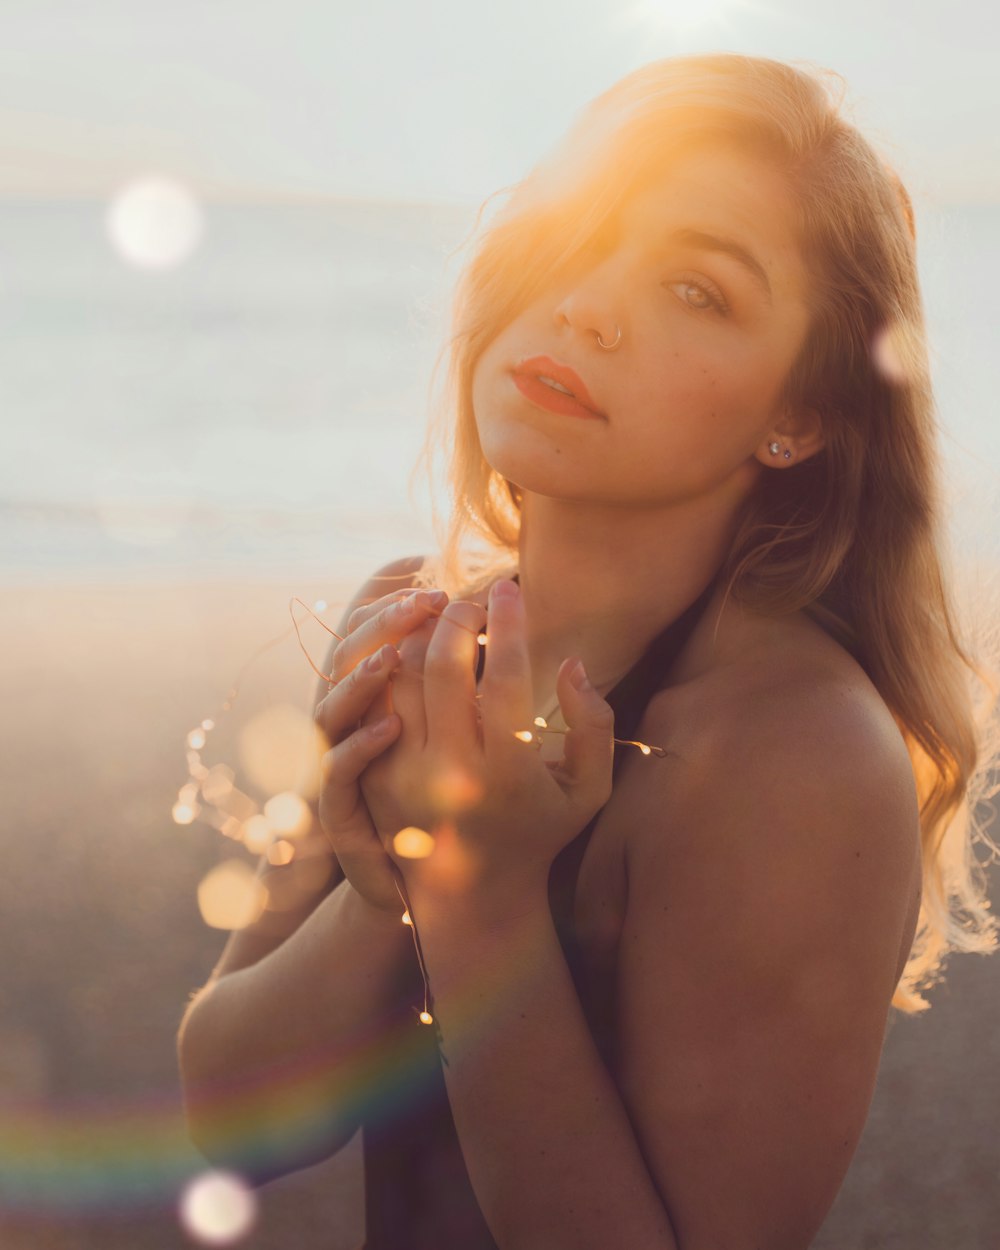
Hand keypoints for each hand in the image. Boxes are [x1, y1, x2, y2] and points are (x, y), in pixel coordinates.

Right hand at [313, 587, 446, 911]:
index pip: (377, 632)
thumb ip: (448, 673)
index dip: (399, 601)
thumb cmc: (444, 797)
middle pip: (349, 655)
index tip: (442, 580)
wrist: (419, 880)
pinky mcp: (336, 809)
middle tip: (429, 598)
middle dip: (383, 621)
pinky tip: (391, 727)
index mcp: (379, 695)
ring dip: (360, 676)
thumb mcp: (448, 730)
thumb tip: (463, 619)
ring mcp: (338, 762)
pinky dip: (356, 747)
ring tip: (398, 653)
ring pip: (330, 706)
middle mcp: (351, 721)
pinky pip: (335, 772)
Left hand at [361, 579, 614, 915]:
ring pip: (398, 677)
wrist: (472, 898)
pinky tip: (414, 652)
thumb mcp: (590, 790)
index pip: (502, 678)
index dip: (507, 624)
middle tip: (473, 599)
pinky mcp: (371, 778)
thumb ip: (594, 725)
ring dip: (419, 636)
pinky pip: (373, 702)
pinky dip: (390, 667)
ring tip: (443, 619)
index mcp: (506, 774)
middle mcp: (449, 774)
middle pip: (440, 667)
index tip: (511, 588)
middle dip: (457, 617)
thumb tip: (570, 661)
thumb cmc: (539, 833)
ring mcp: (402, 776)